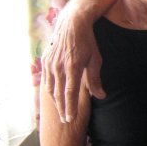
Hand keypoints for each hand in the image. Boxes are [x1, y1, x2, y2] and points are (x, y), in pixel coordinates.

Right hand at [41, 7, 104, 122]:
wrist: (72, 24)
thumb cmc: (87, 42)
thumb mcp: (95, 59)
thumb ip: (95, 80)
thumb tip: (101, 96)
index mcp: (73, 66)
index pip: (70, 92)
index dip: (70, 107)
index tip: (71, 119)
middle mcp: (59, 66)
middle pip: (59, 93)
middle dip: (62, 109)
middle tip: (65, 121)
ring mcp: (50, 63)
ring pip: (50, 88)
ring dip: (55, 102)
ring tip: (60, 112)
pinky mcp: (45, 60)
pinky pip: (46, 80)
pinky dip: (50, 91)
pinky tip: (54, 97)